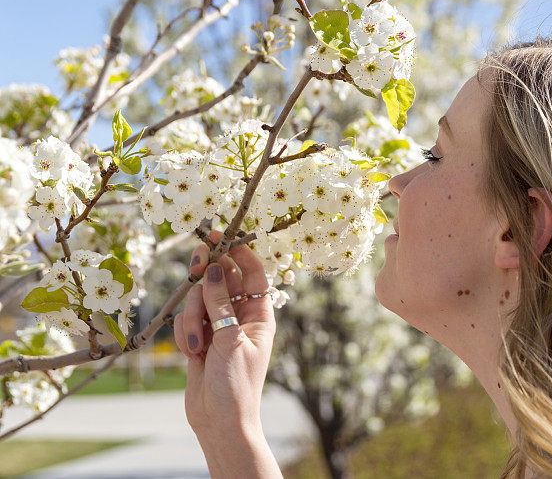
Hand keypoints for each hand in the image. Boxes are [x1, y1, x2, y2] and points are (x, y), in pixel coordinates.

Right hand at [173, 230, 276, 435]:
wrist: (219, 423)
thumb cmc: (235, 386)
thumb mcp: (230, 342)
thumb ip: (219, 304)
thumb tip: (214, 267)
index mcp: (259, 315)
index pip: (252, 273)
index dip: (238, 252)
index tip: (220, 235)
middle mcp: (239, 316)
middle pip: (221, 279)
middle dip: (207, 276)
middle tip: (196, 263)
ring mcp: (217, 326)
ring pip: (198, 300)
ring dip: (193, 318)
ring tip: (198, 346)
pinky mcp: (198, 338)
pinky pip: (185, 321)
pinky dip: (184, 334)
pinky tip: (190, 355)